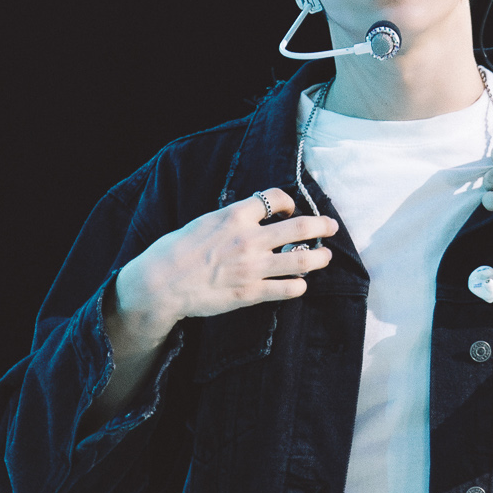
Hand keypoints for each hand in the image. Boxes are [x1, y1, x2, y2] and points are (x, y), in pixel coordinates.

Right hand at [116, 191, 336, 341]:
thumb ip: (231, 219)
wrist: (161, 283)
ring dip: (319, 257)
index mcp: (235, 216)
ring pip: (302, 260)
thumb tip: (251, 215)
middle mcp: (249, 239)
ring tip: (325, 257)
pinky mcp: (251, 293)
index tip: (290, 208)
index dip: (289, 201)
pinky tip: (300, 284)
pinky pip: (287, 288)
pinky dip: (299, 285)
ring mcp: (253, 267)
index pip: (276, 199)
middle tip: (332, 226)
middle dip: (322, 225)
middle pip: (300, 227)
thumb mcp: (204, 222)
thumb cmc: (176, 250)